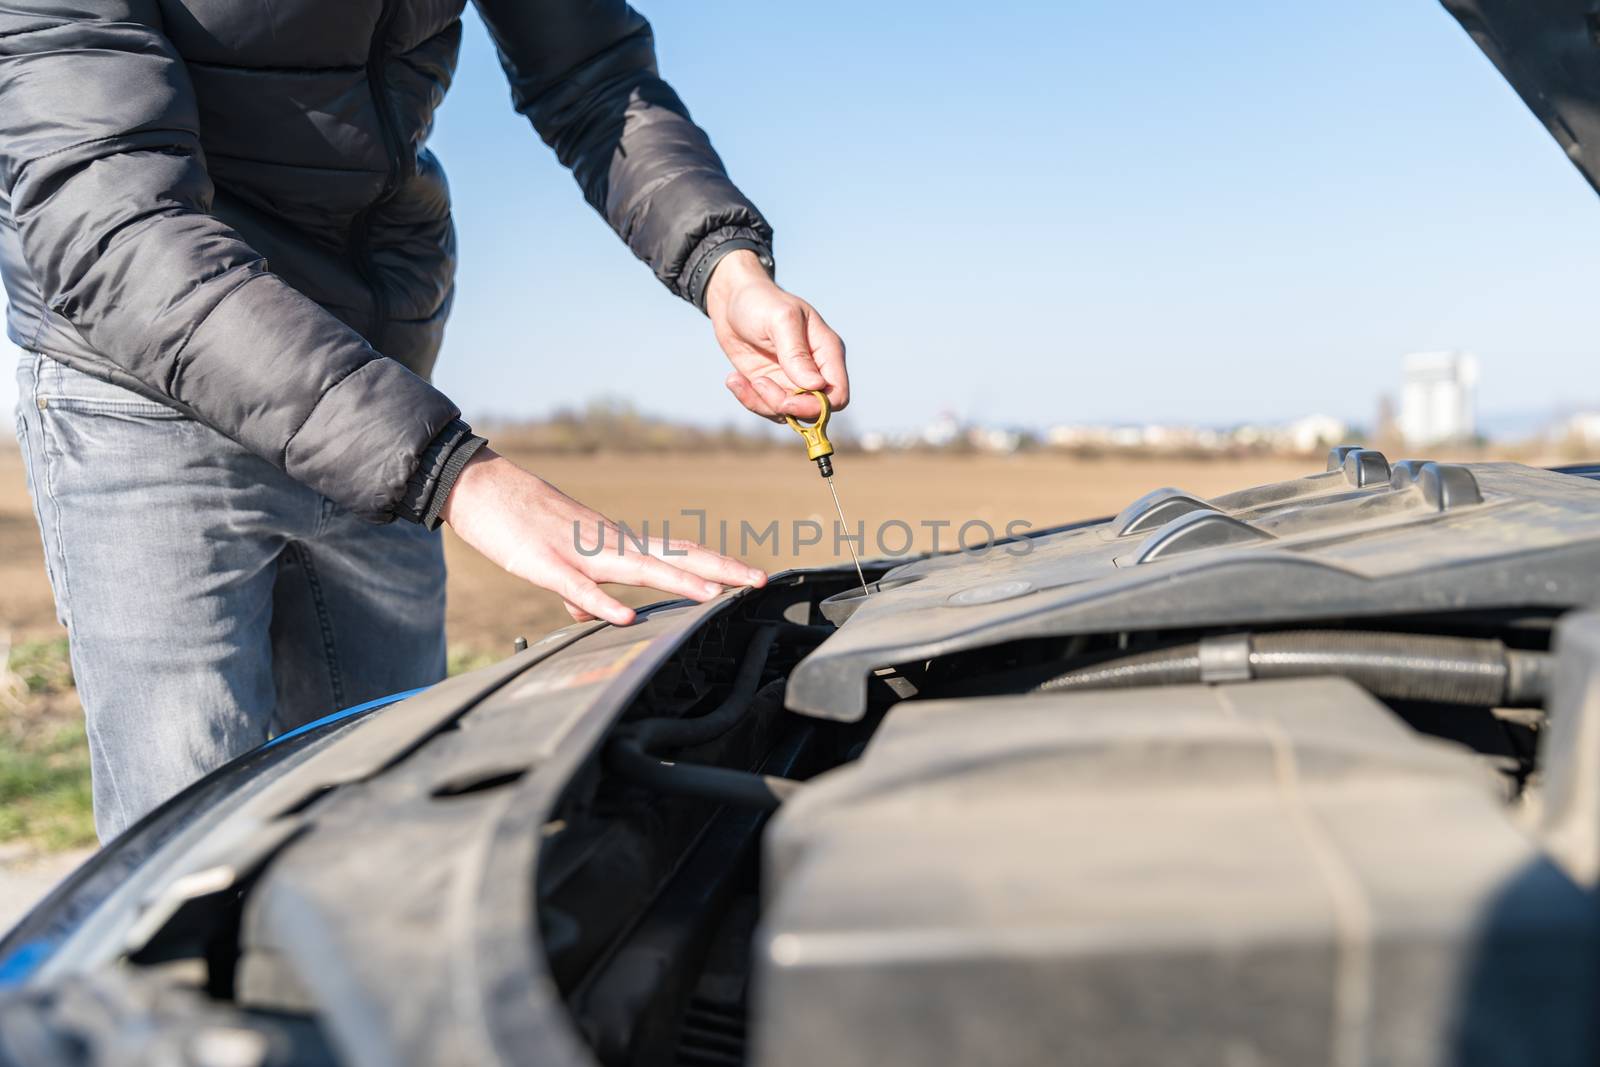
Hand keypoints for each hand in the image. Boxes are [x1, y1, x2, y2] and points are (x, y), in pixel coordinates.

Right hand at [441, 449, 766, 624]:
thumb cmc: (519, 523)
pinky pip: (578, 585)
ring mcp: (578, 552)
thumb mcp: (559, 563)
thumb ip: (583, 590)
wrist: (477, 486)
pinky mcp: (544, 562)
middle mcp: (609, 544)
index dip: (718, 565)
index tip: (753, 577)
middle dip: (721, 570)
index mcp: (616, 545)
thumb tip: (598, 615)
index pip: (679, 553)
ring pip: (638, 567)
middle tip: (761, 581)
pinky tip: (628, 616)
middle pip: (675, 555)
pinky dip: (604, 602)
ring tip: (715, 595)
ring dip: (678, 582)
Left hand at [705, 249, 847, 420]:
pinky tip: (734, 378)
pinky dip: (748, 400)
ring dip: (761, 403)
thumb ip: (796, 353)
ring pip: (788, 415)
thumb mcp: (780, 320)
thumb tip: (815, 386)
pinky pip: (766, 408)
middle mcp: (815, 371)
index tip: (786, 401)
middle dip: (784, 406)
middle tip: (759, 382)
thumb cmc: (760, 301)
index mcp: (827, 352)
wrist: (732, 301)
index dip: (816, 407)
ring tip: (738, 377)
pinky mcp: (772, 386)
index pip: (838, 395)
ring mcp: (793, 381)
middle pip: (813, 411)